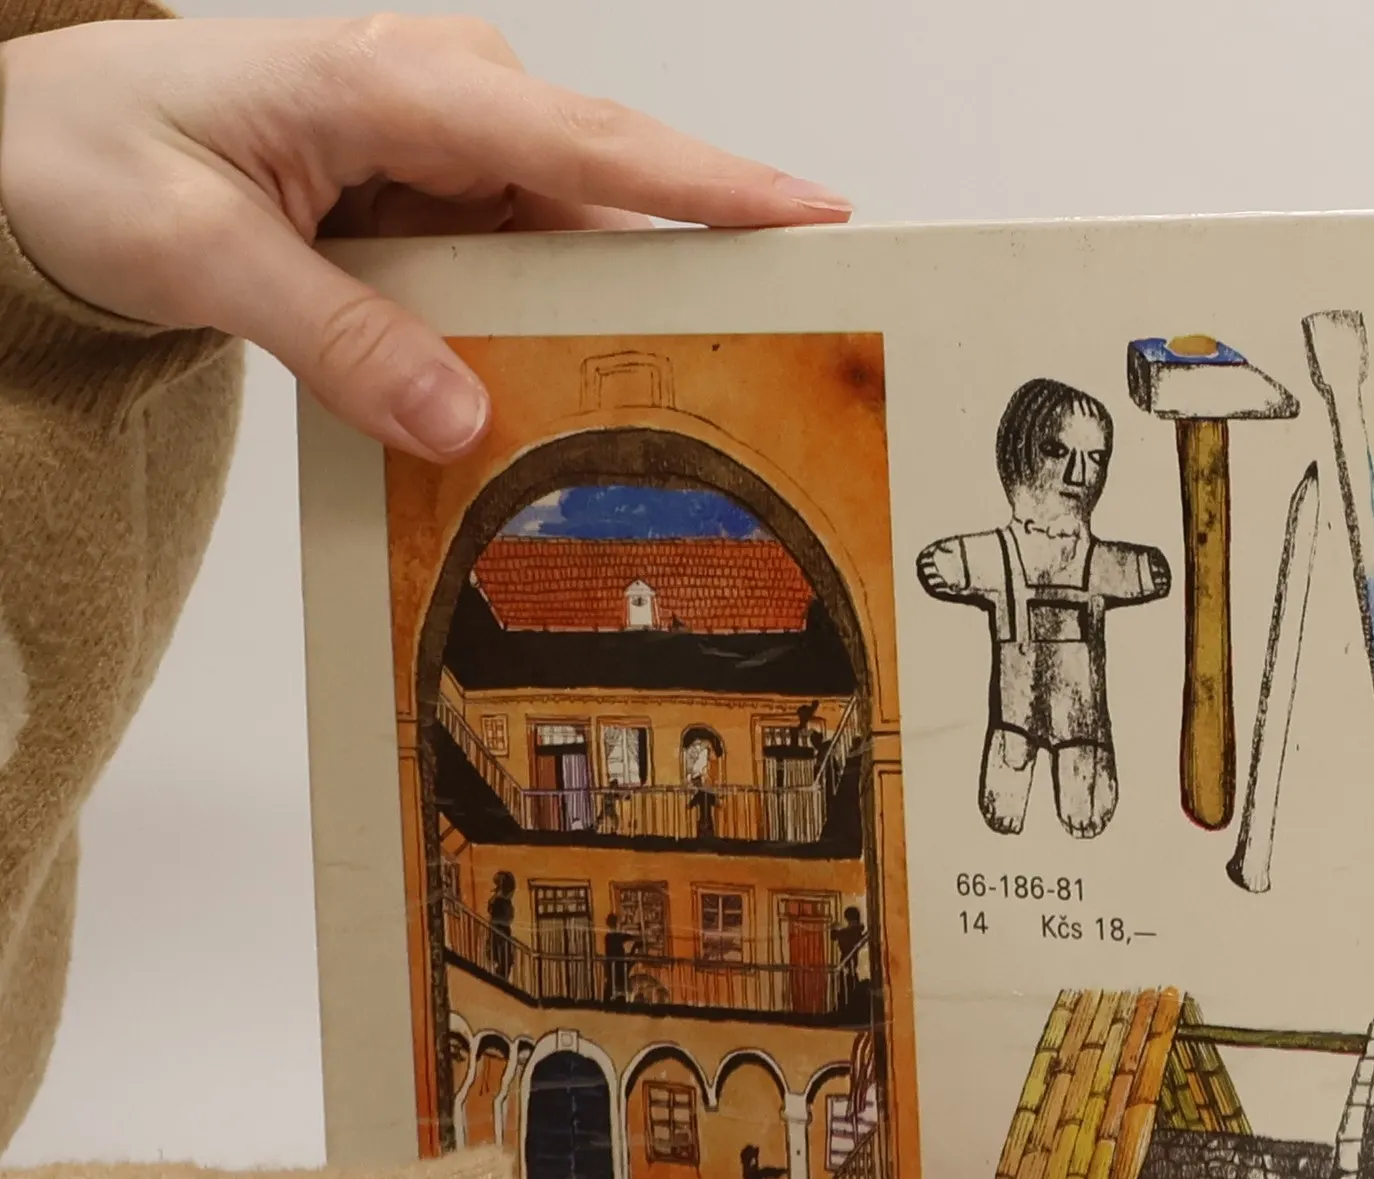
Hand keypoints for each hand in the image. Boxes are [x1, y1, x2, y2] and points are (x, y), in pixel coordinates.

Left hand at [0, 13, 850, 457]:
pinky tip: (552, 391)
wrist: (39, 146)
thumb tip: (460, 417)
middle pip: (604, 199)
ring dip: (605, 325)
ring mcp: (446, 153)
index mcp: (390, 81)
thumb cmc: (90, 152)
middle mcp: (440, 103)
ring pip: (572, 246)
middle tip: (772, 354)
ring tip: (663, 404)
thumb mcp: (190, 249)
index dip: (707, 186)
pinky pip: (524, 273)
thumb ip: (332, 335)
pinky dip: (542, 333)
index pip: (583, 139)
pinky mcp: (438, 204)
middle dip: (688, 277)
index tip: (812, 217)